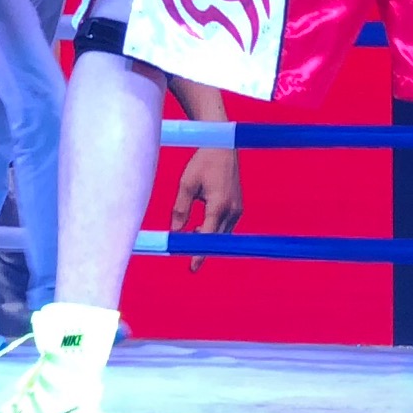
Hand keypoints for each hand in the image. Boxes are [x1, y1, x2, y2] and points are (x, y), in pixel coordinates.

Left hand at [169, 147, 241, 264]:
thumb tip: (175, 232)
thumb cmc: (203, 162)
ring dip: (207, 238)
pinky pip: (226, 225)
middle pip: (217, 238)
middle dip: (202, 247)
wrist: (222, 146)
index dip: (199, 252)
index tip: (193, 266)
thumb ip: (180, 210)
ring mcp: (237, 209)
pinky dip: (214, 230)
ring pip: (222, 233)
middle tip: (188, 257)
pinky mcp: (238, 206)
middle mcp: (232, 210)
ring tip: (190, 236)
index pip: (208, 236)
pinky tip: (200, 227)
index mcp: (219, 204)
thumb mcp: (186, 184)